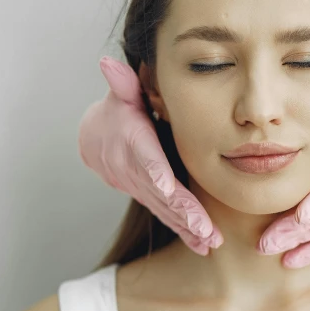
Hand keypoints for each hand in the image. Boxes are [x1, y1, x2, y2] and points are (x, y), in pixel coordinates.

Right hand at [78, 56, 222, 254]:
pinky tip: (204, 246)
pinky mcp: (148, 197)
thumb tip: (110, 65)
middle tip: (205, 228)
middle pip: (159, 191)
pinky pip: (166, 215)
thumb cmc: (121, 109)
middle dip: (182, 211)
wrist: (98, 136)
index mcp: (130, 141)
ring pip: (164, 209)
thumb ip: (122, 84)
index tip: (169, 186)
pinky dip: (184, 231)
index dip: (154, 171)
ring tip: (211, 242)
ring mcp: (139, 187)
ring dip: (187, 227)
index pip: (143, 156)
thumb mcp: (122, 95)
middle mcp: (132, 169)